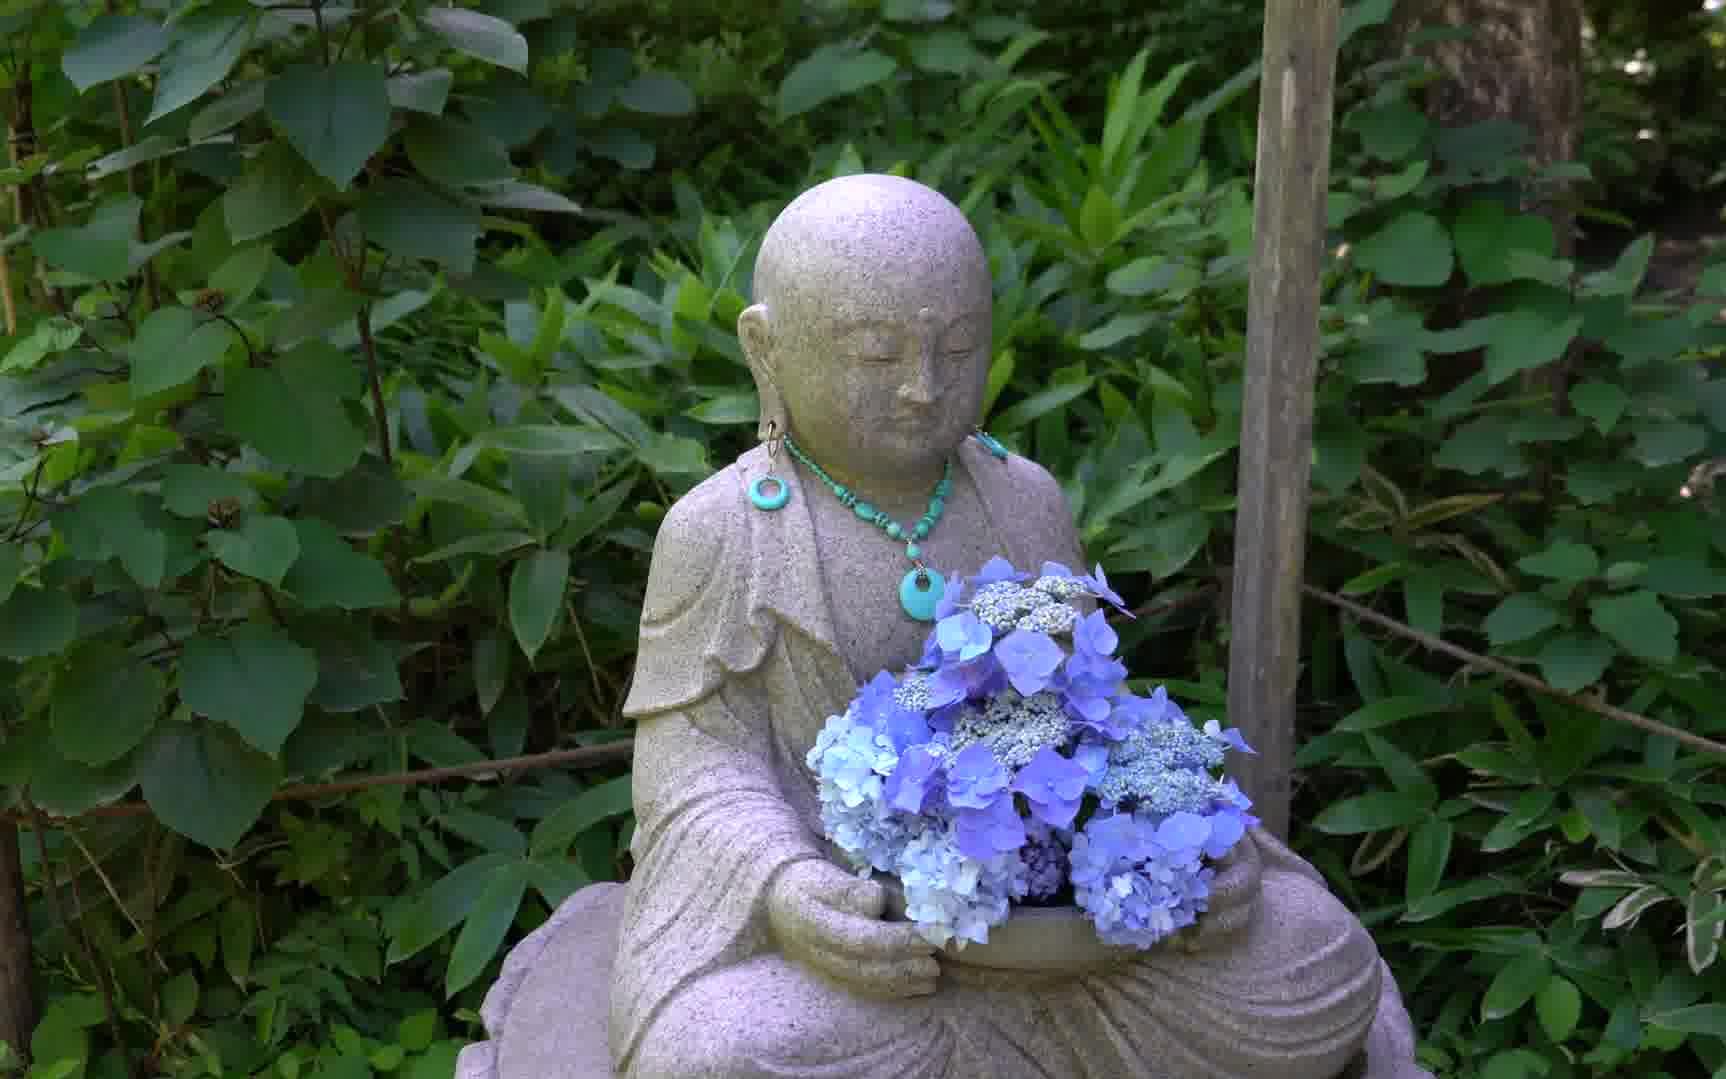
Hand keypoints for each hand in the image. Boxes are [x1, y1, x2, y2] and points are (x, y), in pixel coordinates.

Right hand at [765, 859, 939, 998]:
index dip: (897, 941)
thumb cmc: (808, 882)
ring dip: (901, 983)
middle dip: (903, 967)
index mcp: (817, 922)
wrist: (778, 901)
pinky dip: (890, 991)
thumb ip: (850, 889)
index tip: (926, 935)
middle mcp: (819, 951)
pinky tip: (914, 987)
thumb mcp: (825, 875)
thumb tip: (876, 901)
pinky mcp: (831, 976)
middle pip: (865, 966)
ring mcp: (824, 967)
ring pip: (865, 982)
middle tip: (935, 963)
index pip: (861, 939)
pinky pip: (862, 989)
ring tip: (932, 978)